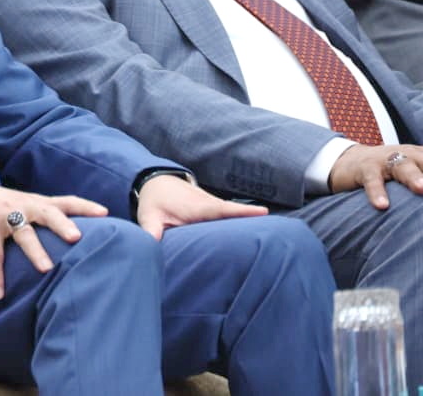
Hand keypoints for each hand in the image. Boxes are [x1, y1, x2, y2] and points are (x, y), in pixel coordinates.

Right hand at [0, 180, 106, 299]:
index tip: (105, 213)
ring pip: (23, 233)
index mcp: (36, 202)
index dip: (84, 206)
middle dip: (62, 224)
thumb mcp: (23, 206)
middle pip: (47, 212)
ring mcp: (4, 215)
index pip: (65, 201)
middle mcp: (23, 205)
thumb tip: (74, 242)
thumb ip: (43, 219)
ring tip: (46, 269)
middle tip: (76, 238)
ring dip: (35, 251)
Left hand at [135, 174, 266, 240]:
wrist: (158, 182)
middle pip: (237, 217)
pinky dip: (245, 224)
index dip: (242, 212)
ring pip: (236, 218)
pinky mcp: (217, 211)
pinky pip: (232, 218)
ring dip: (253, 226)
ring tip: (278, 239)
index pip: (223, 209)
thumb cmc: (155, 201)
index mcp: (198, 207)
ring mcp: (216, 207)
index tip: (263, 212)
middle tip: (280, 235)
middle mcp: (211, 205)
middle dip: (256, 223)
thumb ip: (152, 231)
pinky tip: (262, 240)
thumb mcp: (150, 216)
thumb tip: (150, 246)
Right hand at [328, 144, 422, 208]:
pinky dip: (377, 192)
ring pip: (403, 167)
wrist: (348, 160)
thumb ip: (420, 175)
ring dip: (414, 177)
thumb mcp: (409, 171)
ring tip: (421, 189)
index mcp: (420, 155)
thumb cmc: (386, 170)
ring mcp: (385, 160)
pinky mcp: (365, 168)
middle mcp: (406, 154)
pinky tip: (381, 205)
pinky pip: (372, 180)